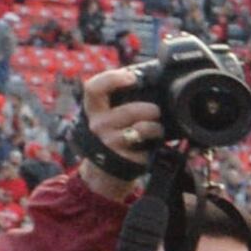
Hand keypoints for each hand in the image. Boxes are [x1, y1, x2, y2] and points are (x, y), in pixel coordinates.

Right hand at [78, 60, 163, 197]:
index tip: (131, 77)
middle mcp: (97, 125)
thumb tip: (145, 77)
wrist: (105, 173)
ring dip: (156, 128)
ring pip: (142, 129)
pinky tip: (149, 148)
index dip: (112, 79)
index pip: (93, 88)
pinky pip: (148, 149)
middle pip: (130, 110)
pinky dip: (155, 146)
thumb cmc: (114, 136)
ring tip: (156, 129)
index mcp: (94, 109)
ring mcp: (110, 143)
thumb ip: (120, 100)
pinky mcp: (123, 159)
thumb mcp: (110, 116)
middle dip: (150, 110)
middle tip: (155, 111)